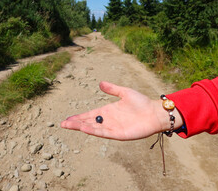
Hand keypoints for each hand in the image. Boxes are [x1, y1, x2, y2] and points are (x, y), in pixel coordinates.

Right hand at [61, 81, 181, 140]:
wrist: (154, 112)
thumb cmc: (142, 102)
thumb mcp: (125, 92)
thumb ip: (112, 89)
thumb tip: (101, 83)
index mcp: (107, 111)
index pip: (90, 115)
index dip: (79, 117)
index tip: (68, 119)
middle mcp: (108, 120)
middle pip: (88, 123)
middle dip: (76, 123)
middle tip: (63, 124)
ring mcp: (112, 128)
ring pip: (93, 128)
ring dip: (81, 127)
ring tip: (69, 126)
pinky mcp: (118, 134)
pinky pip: (103, 133)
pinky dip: (93, 131)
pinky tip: (84, 128)